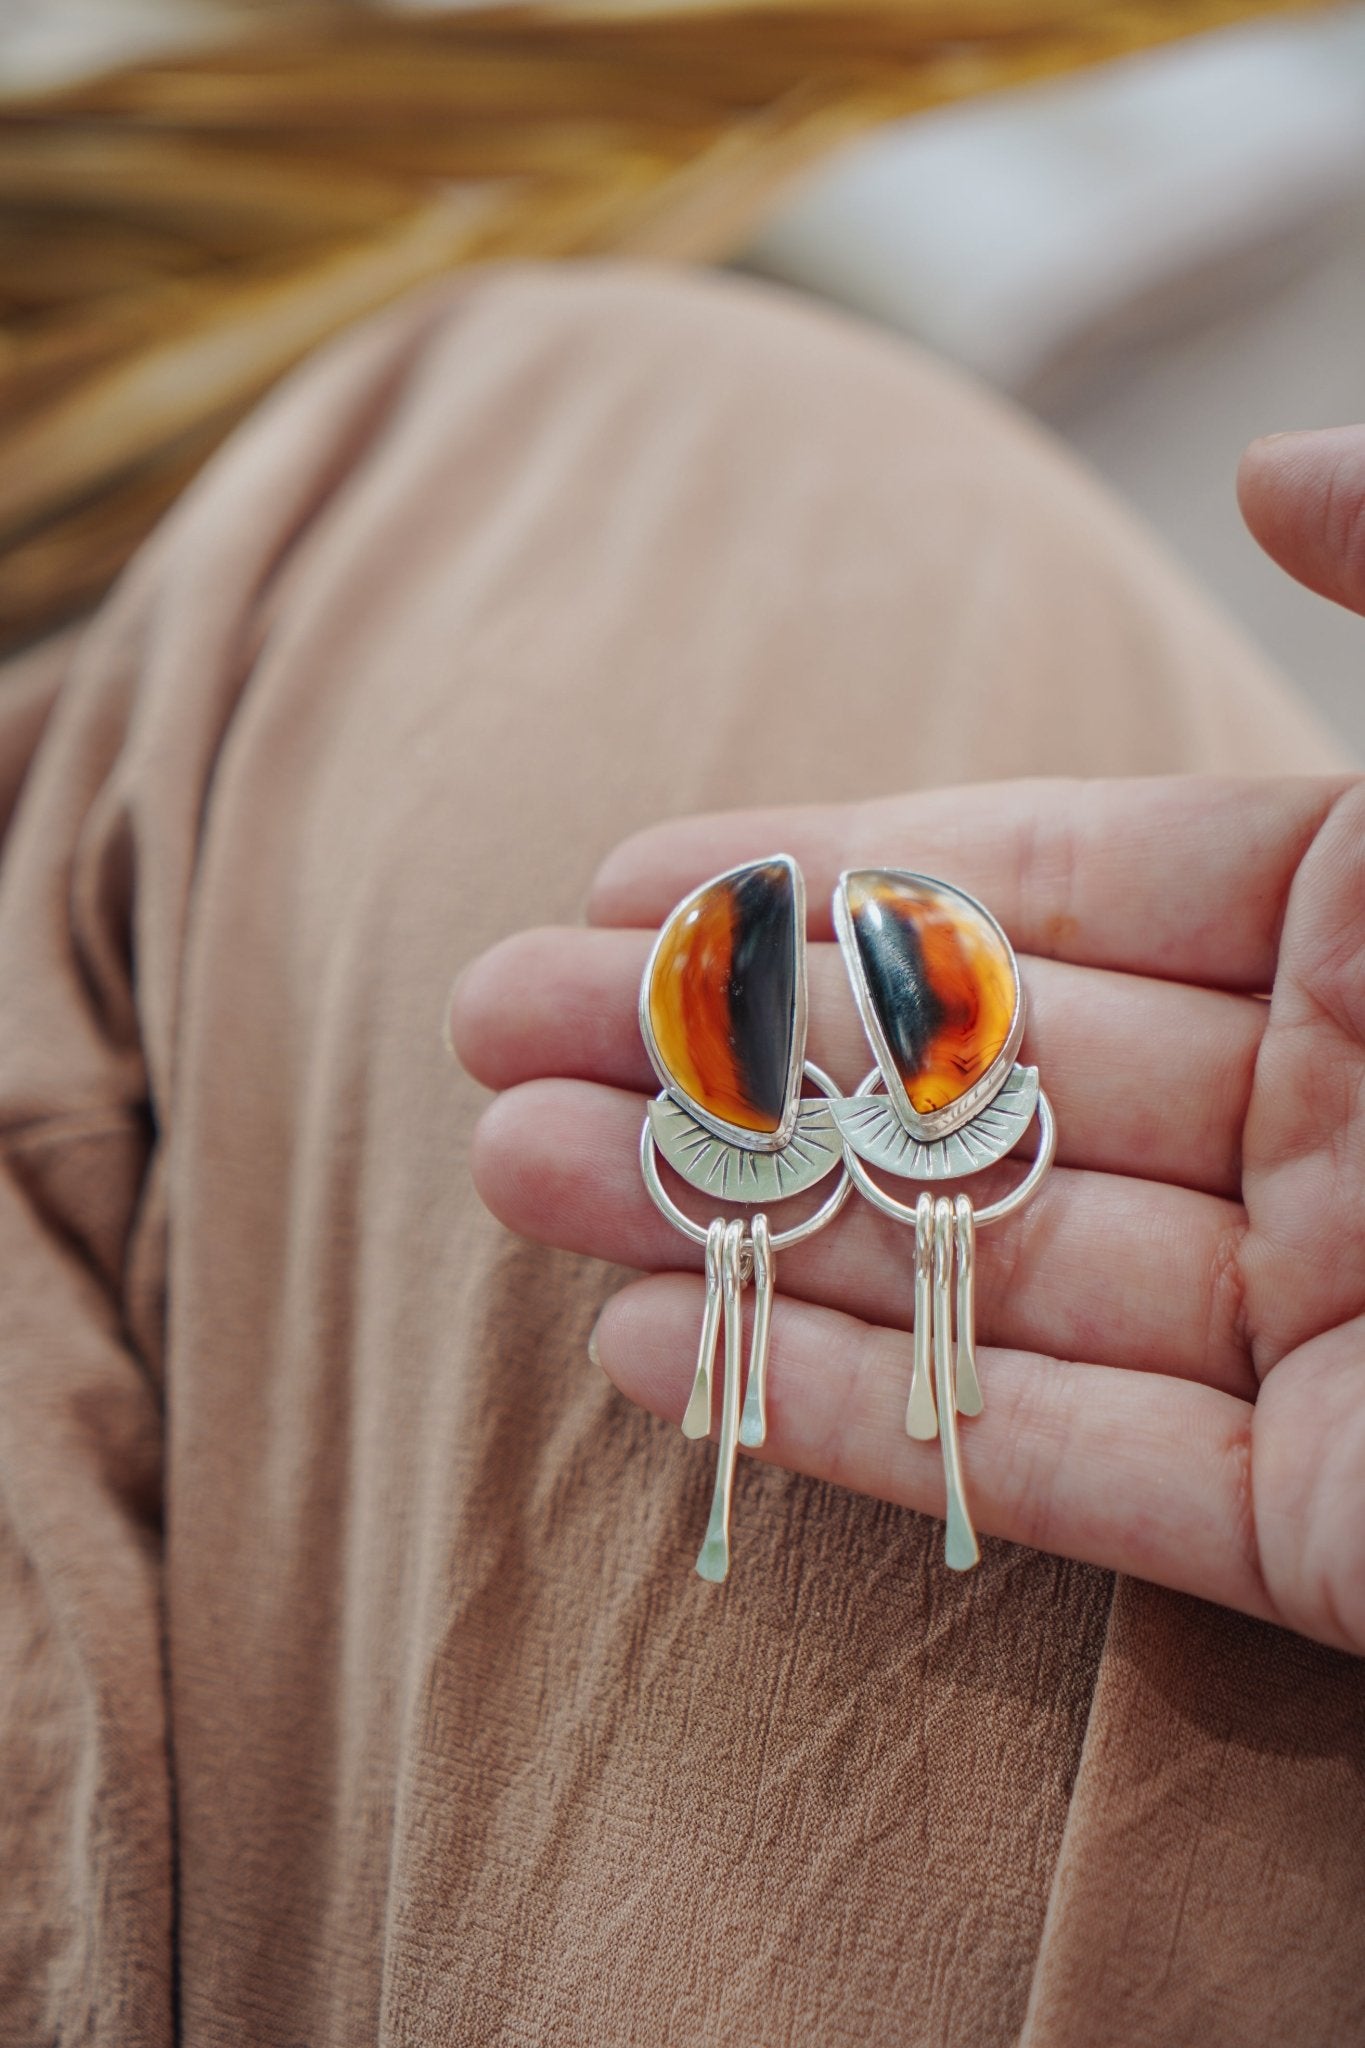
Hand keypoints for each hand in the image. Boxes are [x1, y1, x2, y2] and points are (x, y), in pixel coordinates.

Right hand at [452, 430, 1364, 1653]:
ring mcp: (1345, 1342)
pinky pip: (1069, 1473)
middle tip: (486, 1022)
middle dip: (721, 1048)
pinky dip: (863, 1424)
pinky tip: (656, 1360)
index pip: (1049, 883)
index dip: (825, 871)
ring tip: (509, 1174)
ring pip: (982, 1272)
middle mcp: (1350, 1125)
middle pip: (969, 1077)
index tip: (625, 869)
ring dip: (734, 1230)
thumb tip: (1261, 464)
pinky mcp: (1355, 1546)